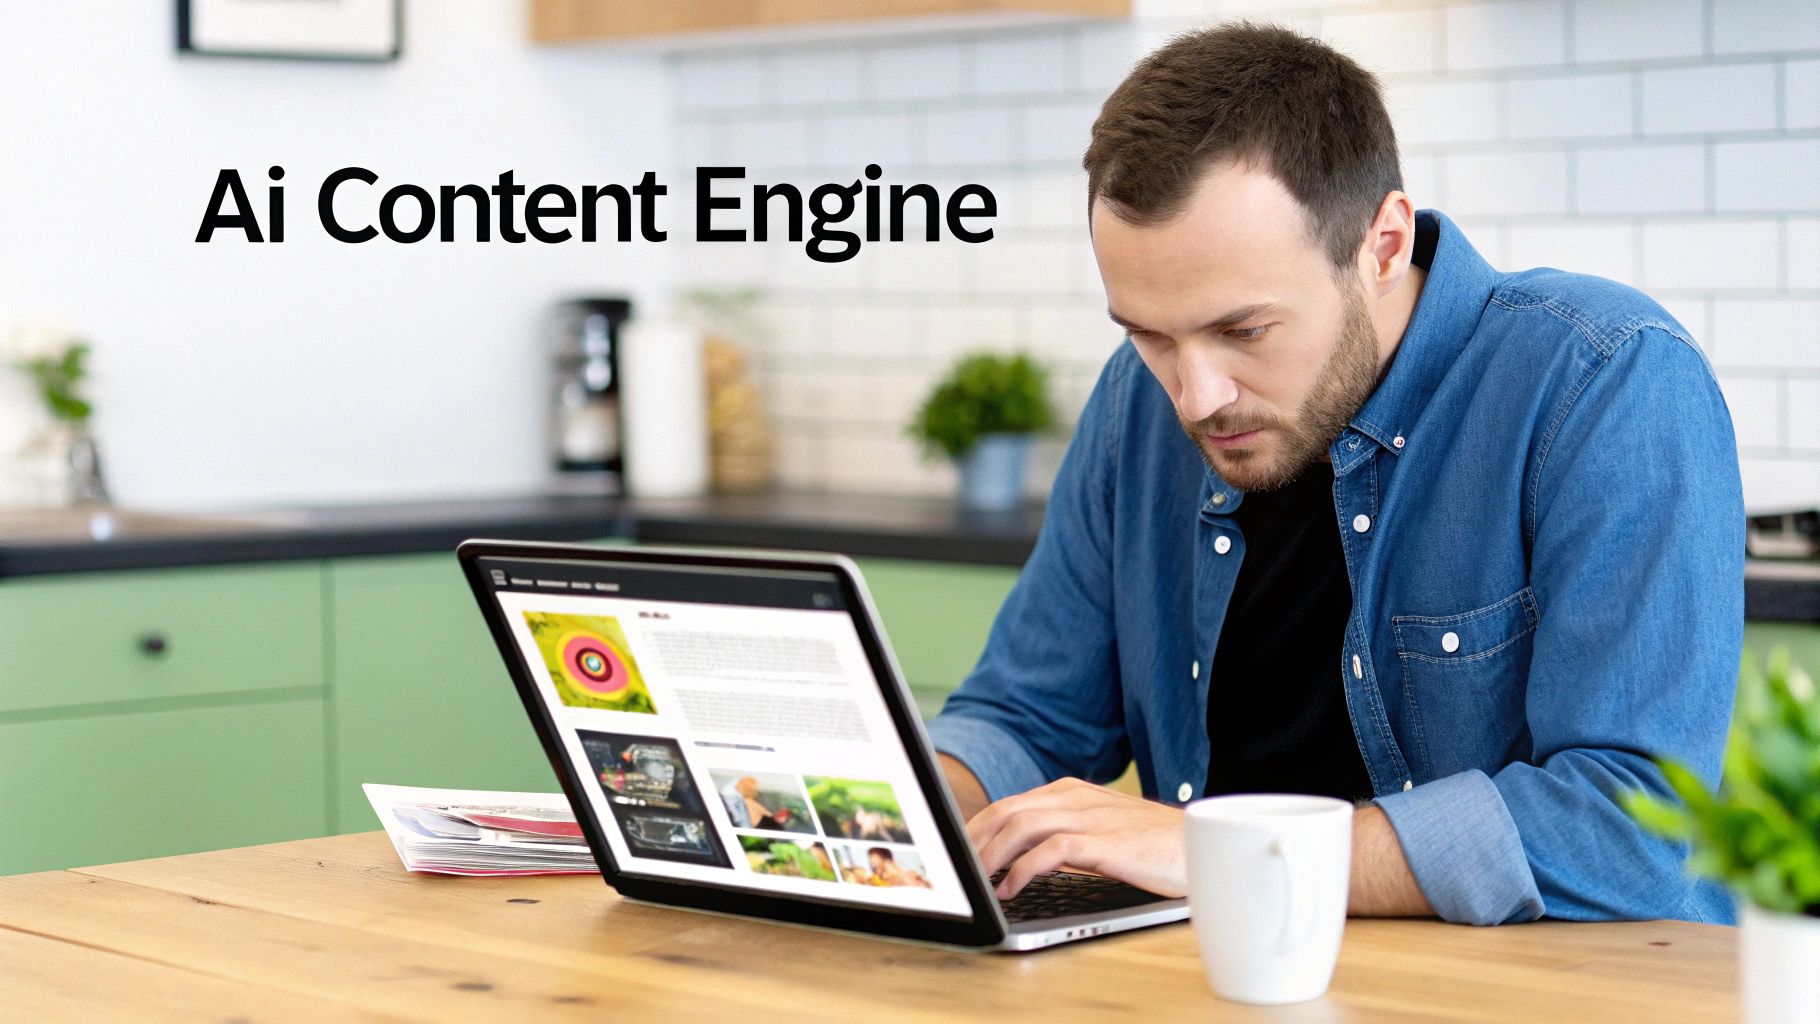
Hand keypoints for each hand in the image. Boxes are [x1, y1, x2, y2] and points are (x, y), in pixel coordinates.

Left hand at [967, 777, 1187, 899]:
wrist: (1203, 847)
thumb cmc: (1153, 846)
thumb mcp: (1099, 835)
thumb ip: (1063, 837)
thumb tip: (1019, 861)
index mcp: (1070, 792)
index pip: (1008, 805)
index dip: (977, 829)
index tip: (958, 854)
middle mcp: (1075, 797)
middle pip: (1006, 812)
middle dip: (974, 841)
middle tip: (956, 870)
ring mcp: (1090, 817)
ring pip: (1021, 826)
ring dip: (991, 855)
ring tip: (976, 880)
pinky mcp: (1105, 842)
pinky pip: (1051, 850)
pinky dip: (1023, 869)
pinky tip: (1011, 889)